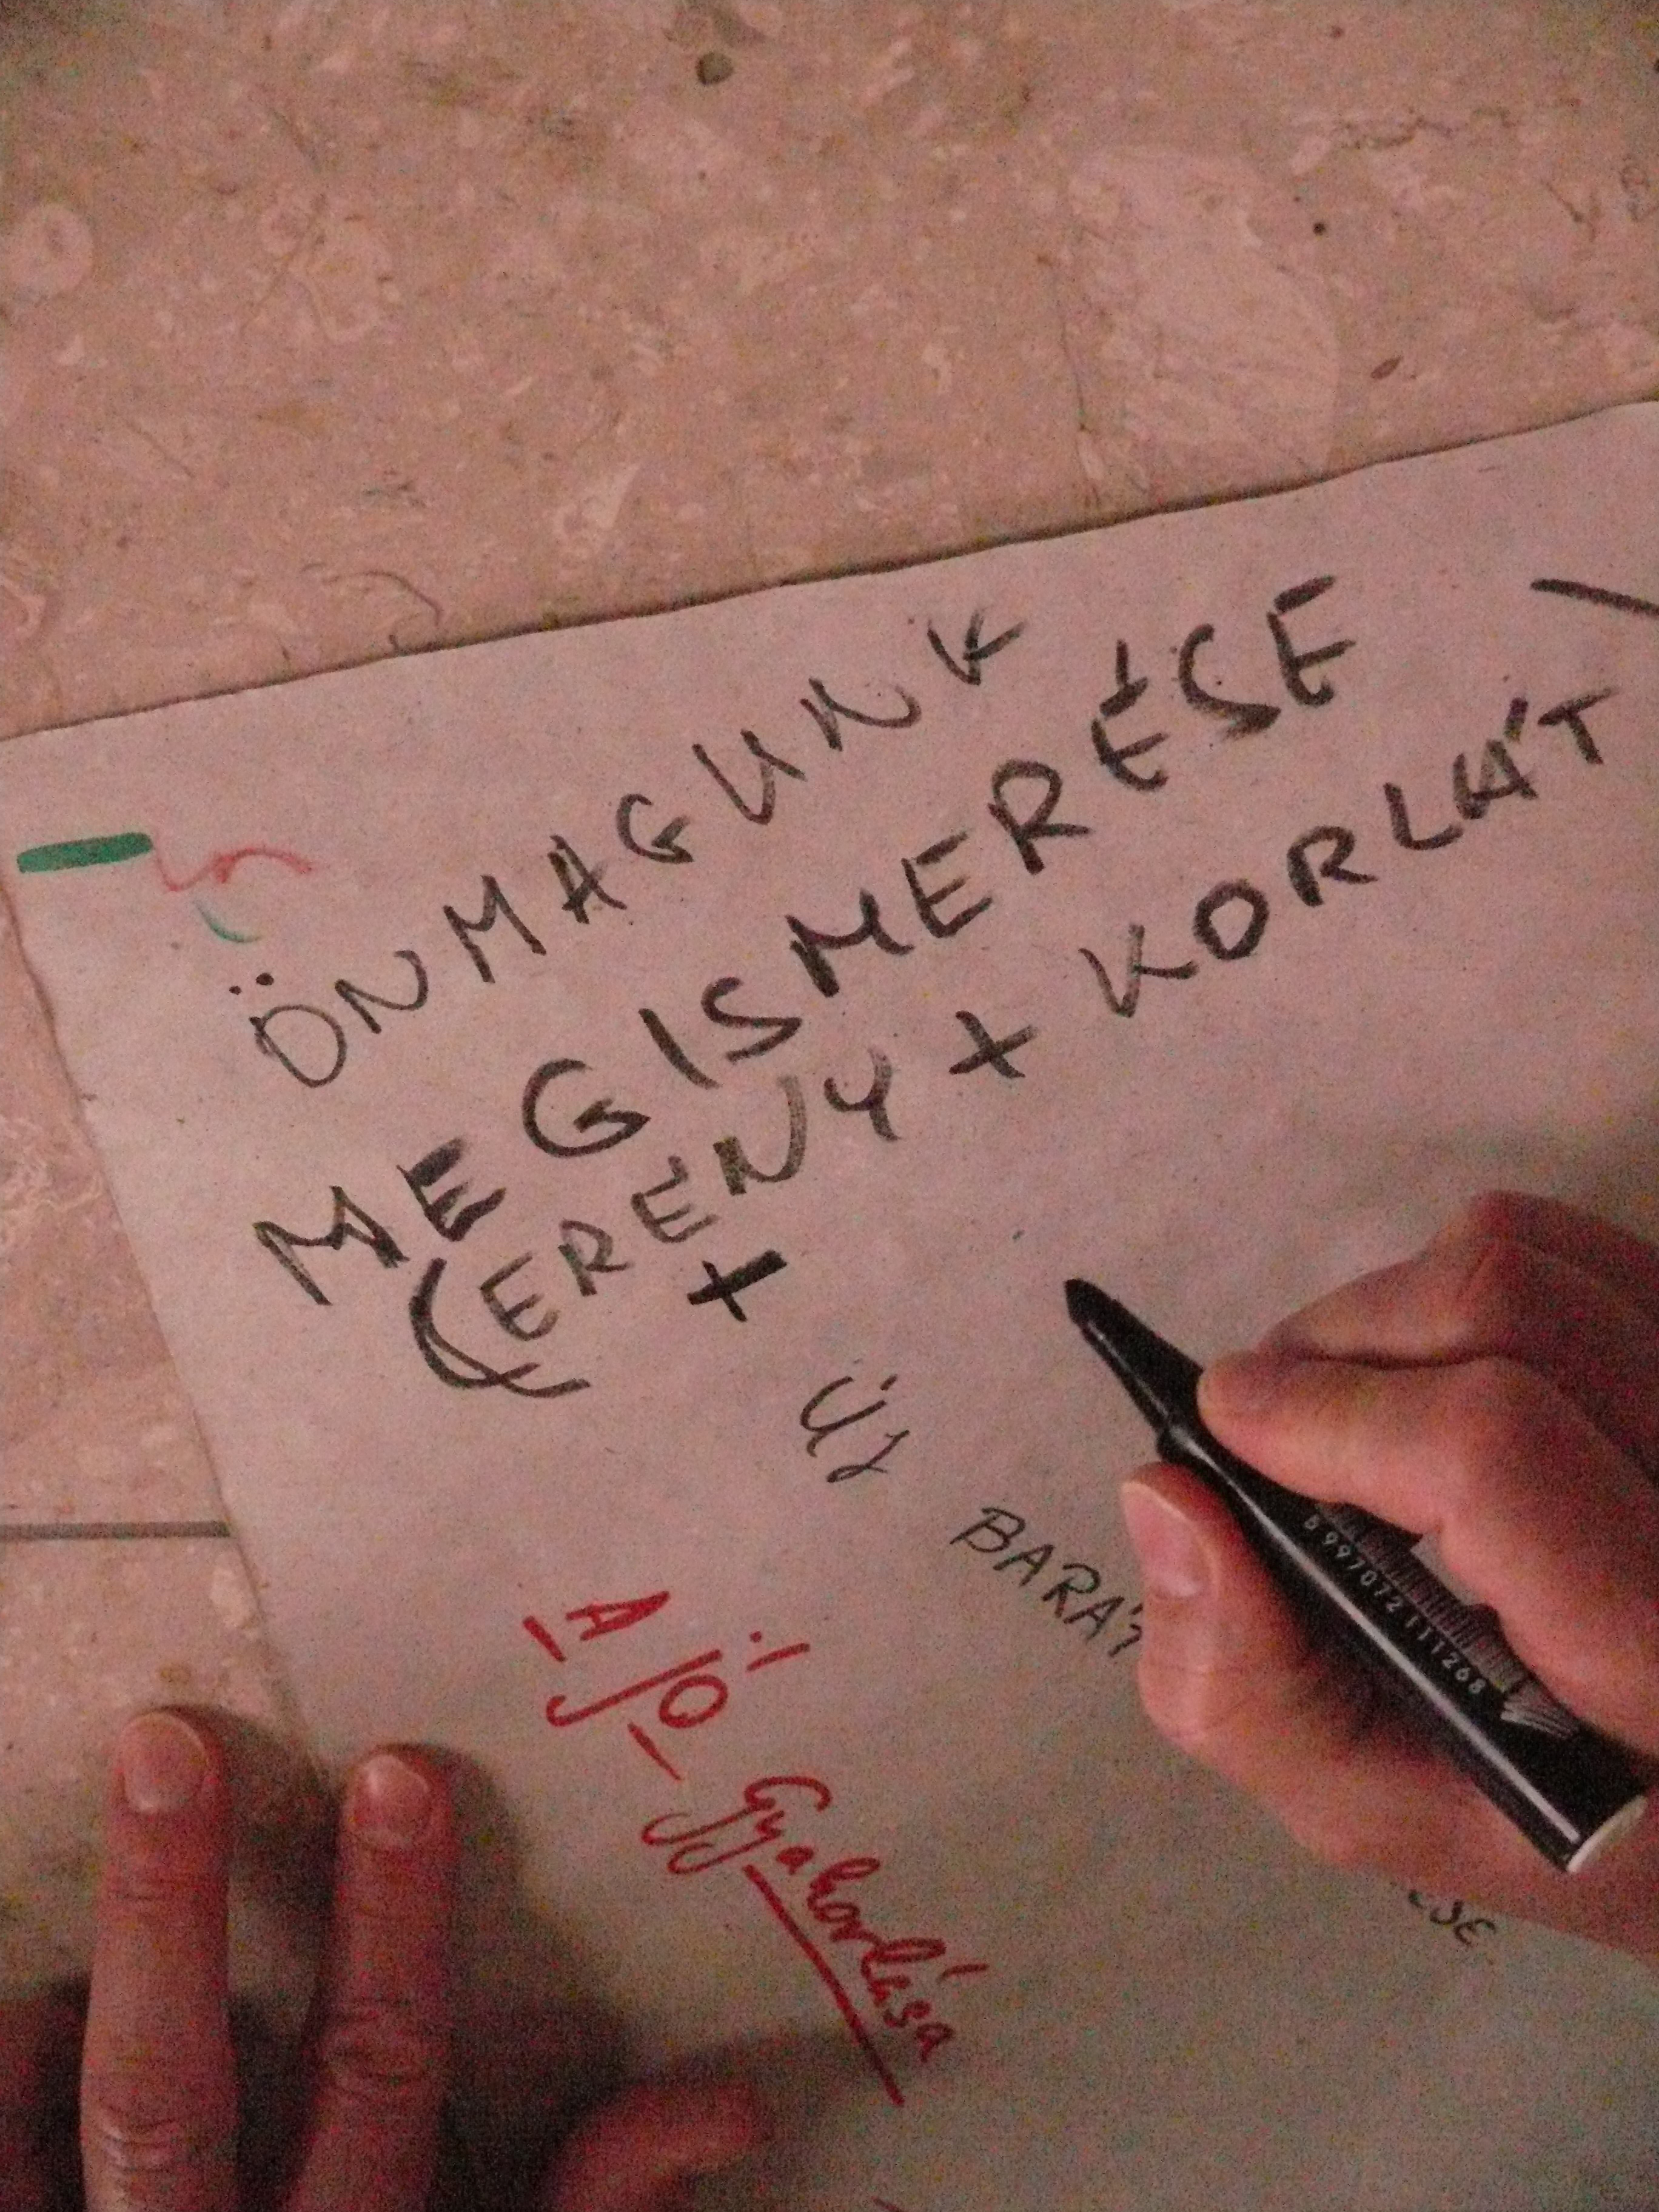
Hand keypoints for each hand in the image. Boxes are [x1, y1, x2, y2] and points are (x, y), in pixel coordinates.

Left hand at [3, 1713, 757, 2210]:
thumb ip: (591, 2204)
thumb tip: (732, 2103)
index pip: (375, 2076)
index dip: (393, 1925)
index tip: (399, 1773)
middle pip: (170, 2093)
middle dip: (169, 1911)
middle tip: (167, 1746)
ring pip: (74, 2125)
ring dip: (74, 1983)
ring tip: (92, 1844)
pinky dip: (0, 2075)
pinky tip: (30, 2002)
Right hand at [1116, 1190, 1658, 1961]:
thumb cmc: (1534, 1802)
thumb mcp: (1380, 1805)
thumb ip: (1251, 1690)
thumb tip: (1167, 1494)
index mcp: (1655, 1659)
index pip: (1493, 1454)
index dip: (1332, 1412)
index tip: (1228, 1422)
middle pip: (1509, 1309)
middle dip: (1340, 1341)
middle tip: (1275, 1417)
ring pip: (1535, 1256)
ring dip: (1393, 1306)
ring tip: (1358, 1402)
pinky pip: (1570, 1242)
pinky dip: (1469, 1277)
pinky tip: (1447, 1372)